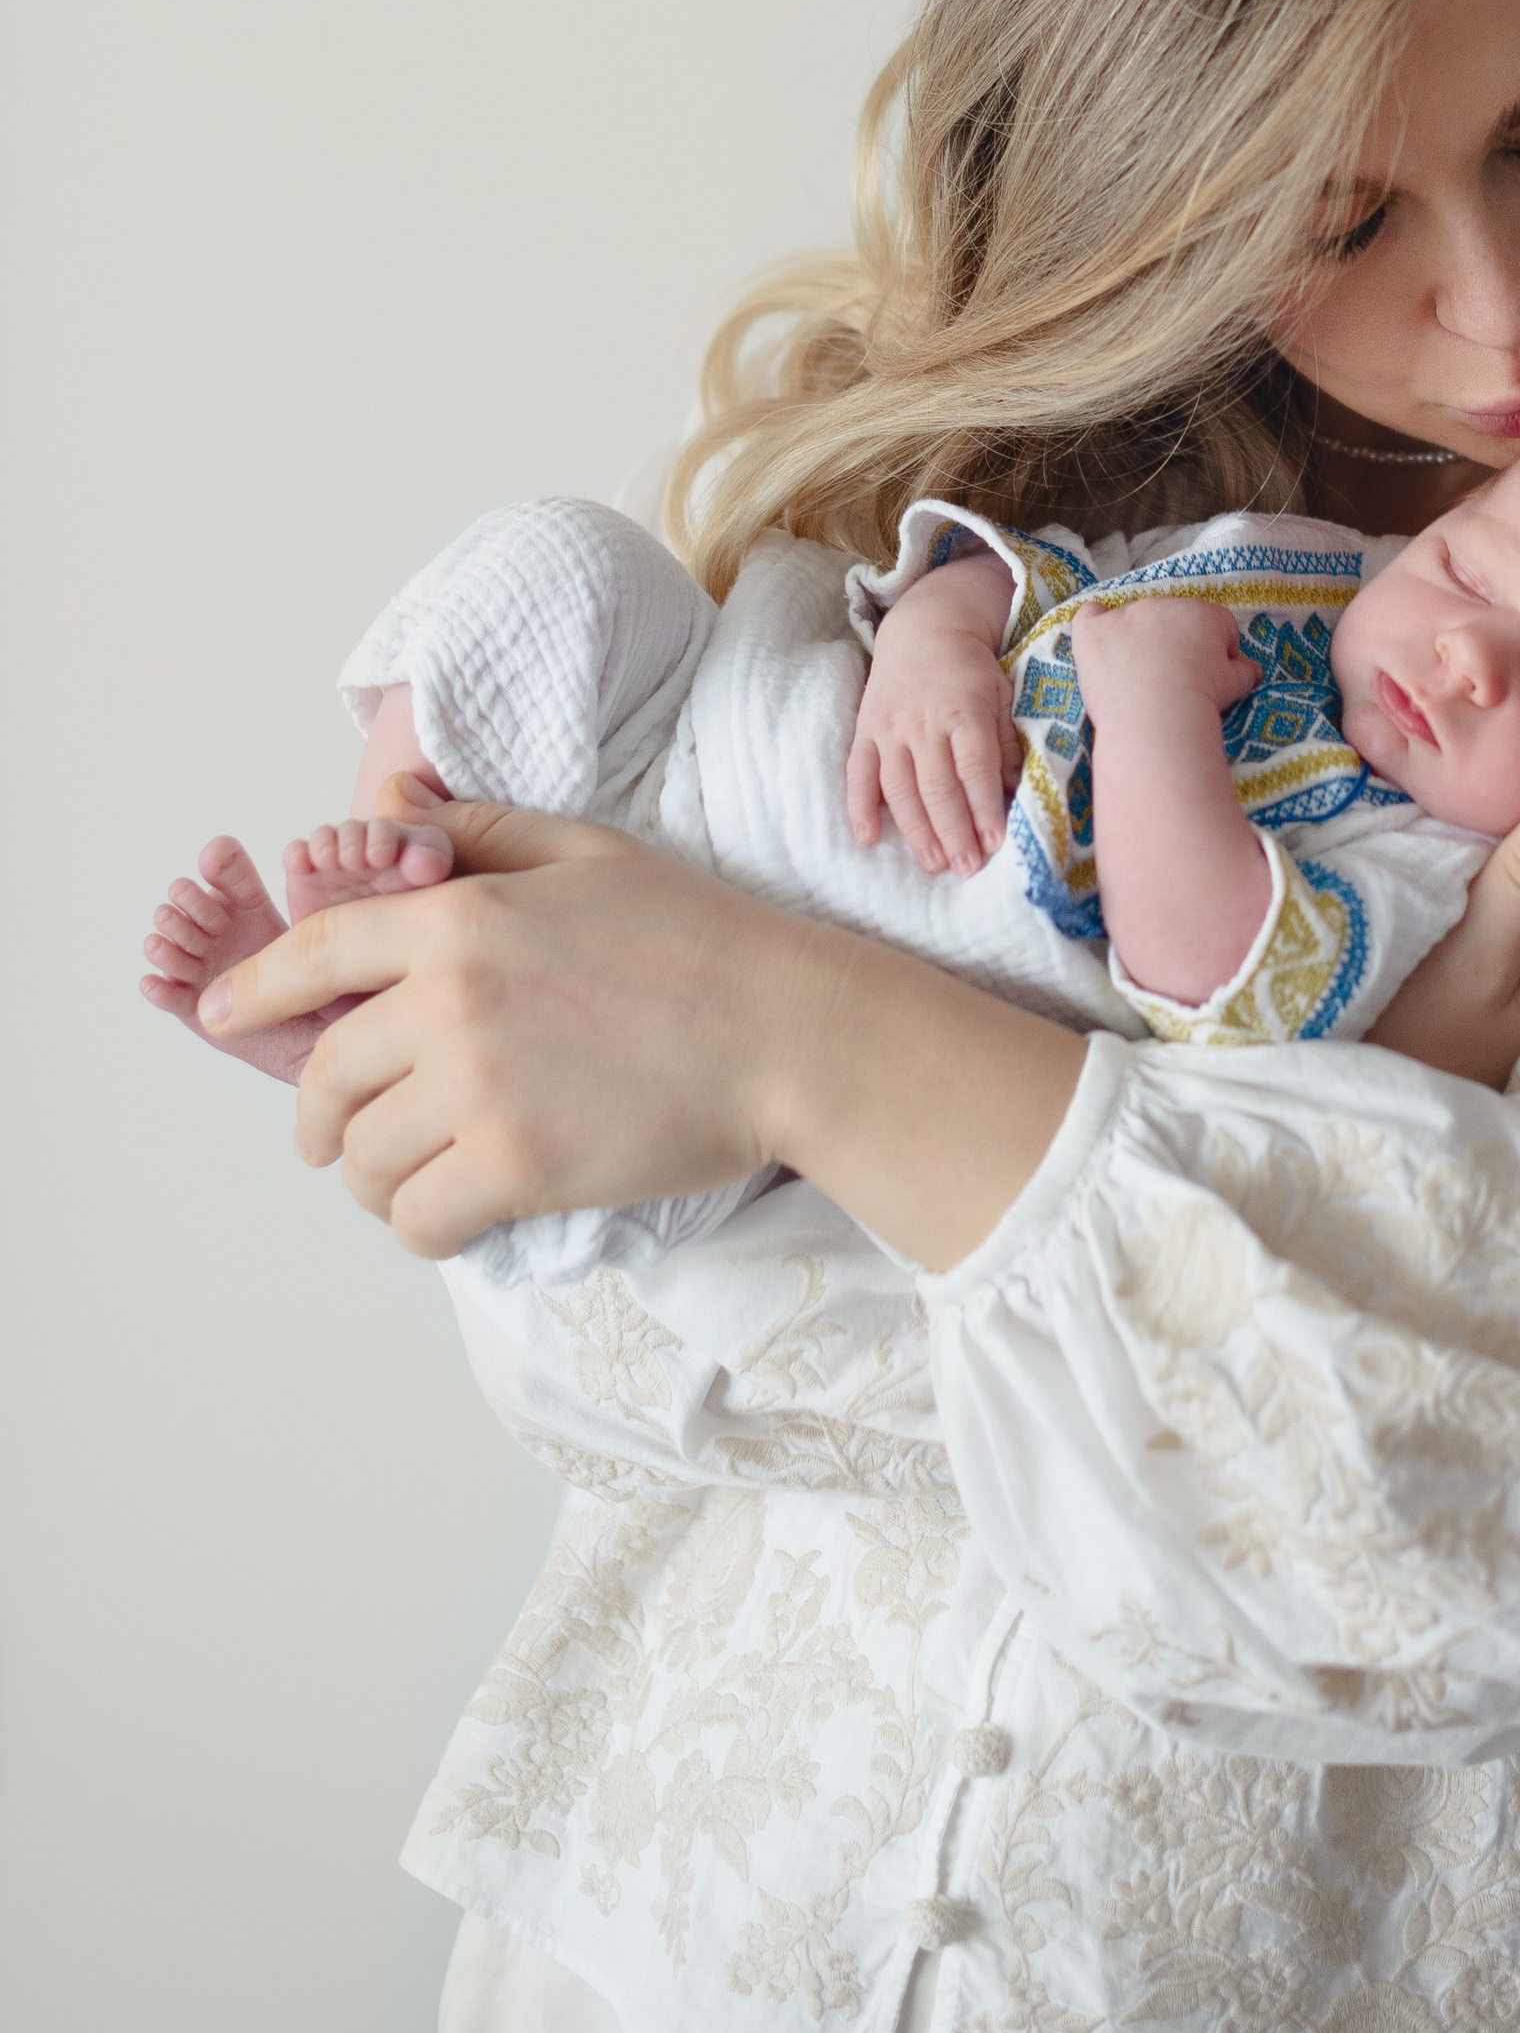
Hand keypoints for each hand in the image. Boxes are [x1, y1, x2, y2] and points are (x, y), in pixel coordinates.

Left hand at [197, 778, 1084, 1268]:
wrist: (789, 1031)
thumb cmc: (699, 937)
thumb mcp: (587, 852)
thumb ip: (475, 833)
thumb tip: (383, 808)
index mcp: (460, 916)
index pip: (315, 953)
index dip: (253, 991)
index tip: (216, 1018)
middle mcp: (450, 1001)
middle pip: (326, 1075)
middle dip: (320, 1113)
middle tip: (337, 1135)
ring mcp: (480, 1088)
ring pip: (364, 1157)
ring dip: (373, 1175)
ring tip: (411, 1174)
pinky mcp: (516, 1168)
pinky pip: (417, 1219)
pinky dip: (421, 1224)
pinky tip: (454, 1210)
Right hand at [848, 558, 1019, 874]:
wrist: (924, 629)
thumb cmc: (972, 669)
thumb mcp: (1001, 695)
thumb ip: (1005, 744)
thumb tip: (1016, 792)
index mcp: (964, 711)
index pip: (975, 766)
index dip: (984, 806)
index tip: (995, 841)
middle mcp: (924, 722)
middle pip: (938, 785)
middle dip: (953, 831)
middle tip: (967, 868)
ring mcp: (890, 728)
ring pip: (900, 787)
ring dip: (916, 830)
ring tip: (933, 864)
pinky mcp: (865, 731)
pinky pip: (858, 773)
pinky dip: (859, 806)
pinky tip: (867, 837)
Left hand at [1071, 595, 1260, 721]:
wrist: (1156, 715)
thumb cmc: (1202, 699)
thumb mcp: (1236, 685)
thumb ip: (1245, 670)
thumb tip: (1252, 668)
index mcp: (1204, 615)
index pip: (1216, 624)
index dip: (1215, 651)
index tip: (1209, 676)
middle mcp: (1164, 605)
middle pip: (1173, 619)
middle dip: (1175, 644)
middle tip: (1173, 682)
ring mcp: (1125, 615)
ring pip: (1132, 618)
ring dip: (1138, 640)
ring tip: (1139, 678)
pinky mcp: (1094, 631)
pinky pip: (1090, 614)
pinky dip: (1094, 626)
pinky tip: (1099, 647)